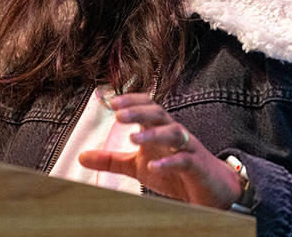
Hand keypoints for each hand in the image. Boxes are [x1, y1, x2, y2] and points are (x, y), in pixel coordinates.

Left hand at [77, 92, 241, 208]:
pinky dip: (169, 161)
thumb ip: (111, 160)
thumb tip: (81, 156)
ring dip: (153, 134)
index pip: (146, 106)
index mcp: (159, 129)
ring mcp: (188, 148)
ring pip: (173, 132)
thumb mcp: (138, 166)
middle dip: (138, 111)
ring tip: (133, 138)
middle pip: (158, 113)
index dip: (130, 101)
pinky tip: (155, 166)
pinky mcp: (197, 166)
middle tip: (118, 114)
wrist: (211, 190)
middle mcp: (174, 133)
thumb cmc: (174, 173)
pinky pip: (185, 159)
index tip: (110, 102)